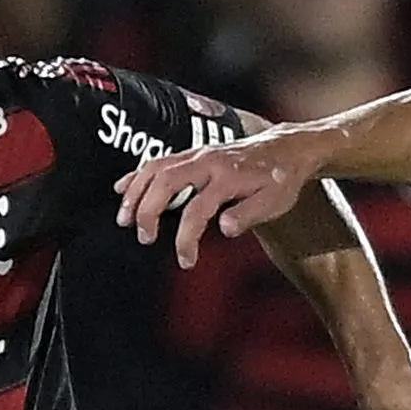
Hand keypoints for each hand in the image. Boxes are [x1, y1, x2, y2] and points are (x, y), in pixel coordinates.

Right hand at [117, 125, 331, 268]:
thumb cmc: (281, 179)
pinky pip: (158, 161)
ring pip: (156, 168)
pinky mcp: (193, 153)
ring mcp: (198, 154)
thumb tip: (224, 228)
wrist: (288, 148)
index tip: (186, 261)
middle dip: (148, 209)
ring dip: (136, 192)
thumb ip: (248, 214)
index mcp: (228, 177)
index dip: (187, 239)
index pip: (198, 210)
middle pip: (166, 182)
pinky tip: (122, 189)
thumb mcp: (275, 202)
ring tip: (124, 218)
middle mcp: (208, 161)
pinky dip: (138, 174)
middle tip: (144, 237)